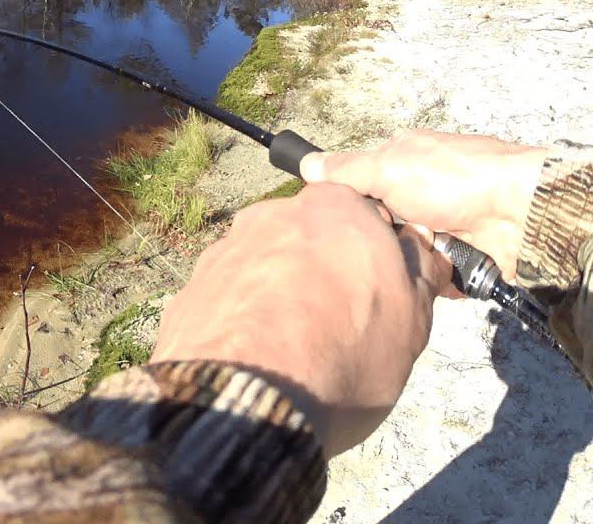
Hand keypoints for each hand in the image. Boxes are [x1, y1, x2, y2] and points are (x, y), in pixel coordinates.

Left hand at [151, 184, 450, 456]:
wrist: (242, 398)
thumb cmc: (340, 357)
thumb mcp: (410, 321)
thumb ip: (417, 273)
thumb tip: (417, 249)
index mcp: (333, 208)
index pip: (364, 216)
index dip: (374, 256)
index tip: (378, 293)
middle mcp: (271, 216)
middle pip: (307, 239)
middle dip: (321, 273)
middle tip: (336, 327)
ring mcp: (224, 248)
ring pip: (264, 267)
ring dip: (277, 296)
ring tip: (292, 350)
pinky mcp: (190, 286)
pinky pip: (227, 296)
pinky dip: (241, 319)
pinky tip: (253, 356)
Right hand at [299, 130, 545, 279]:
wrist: (517, 213)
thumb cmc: (453, 178)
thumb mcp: (388, 164)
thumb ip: (345, 169)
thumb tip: (304, 165)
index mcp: (399, 165)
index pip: (355, 187)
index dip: (341, 204)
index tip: (327, 218)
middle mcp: (415, 196)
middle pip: (370, 226)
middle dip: (366, 238)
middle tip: (360, 243)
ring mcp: (433, 229)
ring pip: (390, 255)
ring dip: (390, 260)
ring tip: (390, 263)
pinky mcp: (449, 260)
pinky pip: (418, 278)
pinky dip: (416, 281)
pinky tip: (410, 280)